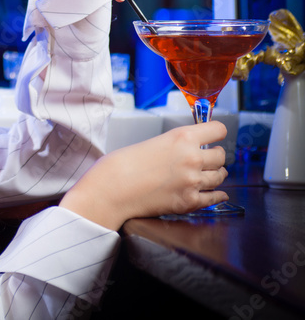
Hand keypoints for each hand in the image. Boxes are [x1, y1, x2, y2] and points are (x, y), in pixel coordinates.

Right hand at [59, 121, 229, 230]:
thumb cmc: (122, 164)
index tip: (215, 137)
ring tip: (206, 175)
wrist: (111, 189)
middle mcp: (192, 158)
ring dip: (215, 175)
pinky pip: (215, 197)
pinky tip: (214, 193)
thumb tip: (191, 149)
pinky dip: (216, 195)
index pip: (218, 130)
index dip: (217, 133)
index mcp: (182, 138)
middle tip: (207, 159)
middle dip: (214, 157)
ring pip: (220, 176)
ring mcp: (193, 181)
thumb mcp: (153, 142)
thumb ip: (176, 145)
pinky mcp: (190, 202)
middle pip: (221, 155)